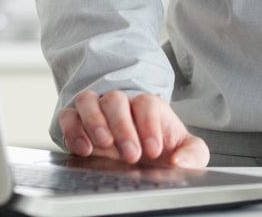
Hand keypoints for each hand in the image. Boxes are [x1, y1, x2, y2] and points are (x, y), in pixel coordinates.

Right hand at [59, 90, 208, 167]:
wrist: (138, 150)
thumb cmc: (161, 147)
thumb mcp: (185, 149)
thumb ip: (193, 153)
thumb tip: (180, 162)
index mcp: (147, 106)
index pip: (146, 104)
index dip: (149, 125)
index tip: (154, 150)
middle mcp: (120, 104)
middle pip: (115, 100)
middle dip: (122, 127)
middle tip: (131, 154)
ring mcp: (96, 111)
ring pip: (88, 101)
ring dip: (94, 122)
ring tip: (104, 145)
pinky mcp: (76, 122)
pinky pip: (68, 117)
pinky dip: (72, 129)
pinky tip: (83, 148)